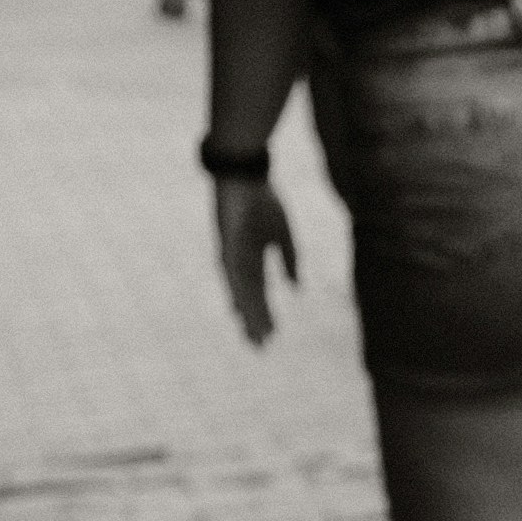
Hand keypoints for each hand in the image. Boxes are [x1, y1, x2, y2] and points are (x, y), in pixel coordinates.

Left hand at [213, 174, 295, 344]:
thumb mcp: (282, 234)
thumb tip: (296, 289)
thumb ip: (288, 261)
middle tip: (259, 347)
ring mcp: (230, 252)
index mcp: (252, 258)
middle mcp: (238, 260)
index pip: (260, 292)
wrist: (246, 173)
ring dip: (244, 312)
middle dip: (253, 321)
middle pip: (247, 297)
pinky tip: (238, 307)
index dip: (265, 314)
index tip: (271, 337)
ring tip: (251, 333)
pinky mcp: (225, 242)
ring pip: (238, 289)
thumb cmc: (263, 199)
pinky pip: (231, 271)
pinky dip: (235, 290)